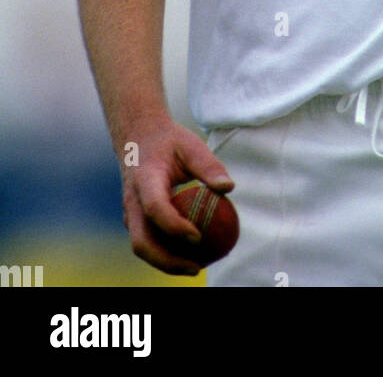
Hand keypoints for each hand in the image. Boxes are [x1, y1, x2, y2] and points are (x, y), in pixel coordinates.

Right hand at [119, 113, 234, 275]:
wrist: (138, 138)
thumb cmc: (169, 142)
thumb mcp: (190, 145)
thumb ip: (208, 165)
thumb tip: (228, 188)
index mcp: (145, 179)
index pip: (155, 208)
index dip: (175, 226)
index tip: (198, 236)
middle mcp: (133, 200)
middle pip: (142, 241)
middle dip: (167, 261)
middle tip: (197, 267)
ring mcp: (131, 213)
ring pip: (142, 246)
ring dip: (166, 262)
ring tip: (197, 267)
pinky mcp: (135, 220)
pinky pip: (147, 241)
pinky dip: (164, 253)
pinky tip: (189, 255)